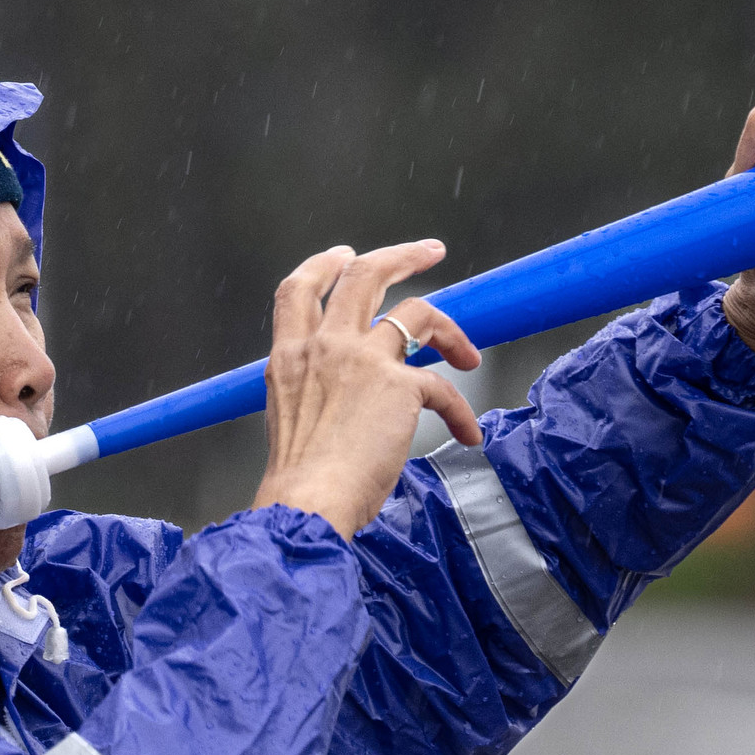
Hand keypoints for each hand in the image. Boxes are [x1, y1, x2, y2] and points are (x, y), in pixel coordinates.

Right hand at [250, 240, 479, 535]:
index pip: (298, 291)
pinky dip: (460, 411)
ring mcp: (362, 361)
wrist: (307, 503)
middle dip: (401, 256)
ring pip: (416, 311)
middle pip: (363, 275)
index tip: (344, 257)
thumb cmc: (298, 481)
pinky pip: (443, 387)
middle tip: (428, 252)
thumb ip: (313, 393)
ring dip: (450, 325)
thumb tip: (344, 400)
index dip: (324, 266)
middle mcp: (324, 347)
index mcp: (289, 357)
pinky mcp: (400, 386)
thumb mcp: (288, 420)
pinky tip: (466, 432)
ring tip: (466, 351)